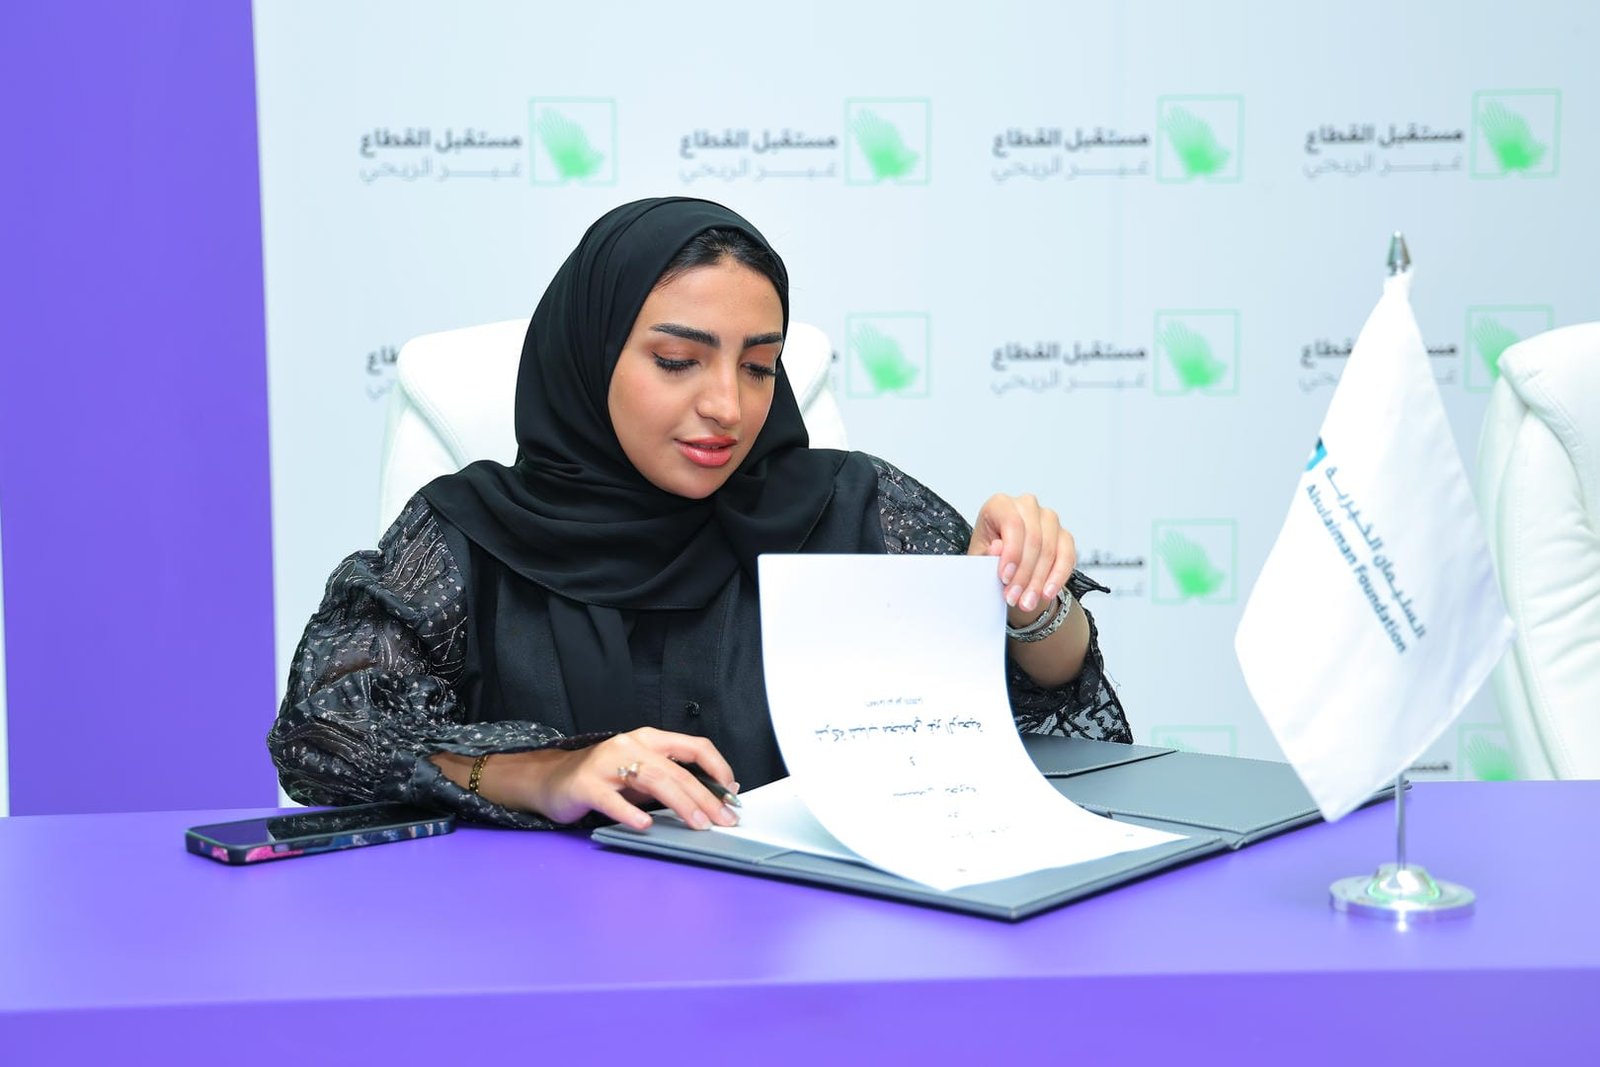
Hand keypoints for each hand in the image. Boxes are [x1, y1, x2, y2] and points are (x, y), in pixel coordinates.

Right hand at [513, 728, 738, 831]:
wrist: (551, 780)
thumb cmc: (602, 778)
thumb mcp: (640, 774)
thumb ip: (670, 781)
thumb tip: (712, 799)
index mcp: (648, 739)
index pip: (693, 746)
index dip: (718, 767)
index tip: (732, 793)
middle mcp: (630, 744)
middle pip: (676, 769)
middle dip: (705, 796)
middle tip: (723, 819)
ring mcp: (606, 763)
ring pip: (652, 779)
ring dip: (680, 803)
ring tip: (698, 823)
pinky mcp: (585, 784)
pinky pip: (612, 799)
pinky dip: (630, 812)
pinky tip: (645, 825)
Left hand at [967, 493, 1076, 620]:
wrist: (1007, 569)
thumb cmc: (989, 558)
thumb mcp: (980, 559)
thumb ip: (986, 555)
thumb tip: (998, 548)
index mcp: (1000, 505)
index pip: (1012, 523)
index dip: (1011, 553)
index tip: (1005, 578)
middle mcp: (1026, 505)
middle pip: (1033, 538)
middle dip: (1024, 574)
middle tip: (1015, 598)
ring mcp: (1048, 518)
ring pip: (1049, 549)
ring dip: (1038, 581)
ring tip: (1027, 602)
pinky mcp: (1064, 535)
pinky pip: (1067, 556)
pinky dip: (1057, 577)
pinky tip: (1047, 593)